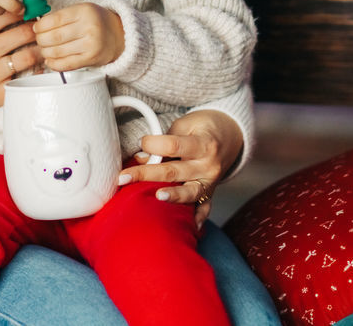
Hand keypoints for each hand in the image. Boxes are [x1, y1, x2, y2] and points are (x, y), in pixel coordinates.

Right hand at [0, 11, 41, 115]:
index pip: (11, 13)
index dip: (27, 12)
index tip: (33, 14)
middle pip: (24, 33)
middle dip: (38, 30)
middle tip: (44, 31)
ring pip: (28, 56)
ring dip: (40, 51)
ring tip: (43, 48)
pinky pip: (23, 80)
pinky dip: (34, 74)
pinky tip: (38, 68)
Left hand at [32, 2, 123, 72]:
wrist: (119, 34)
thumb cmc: (96, 21)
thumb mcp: (82, 10)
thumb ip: (62, 16)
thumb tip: (38, 26)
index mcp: (85, 11)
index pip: (55, 19)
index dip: (41, 25)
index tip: (37, 28)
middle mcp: (89, 28)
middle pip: (55, 36)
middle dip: (41, 39)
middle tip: (39, 39)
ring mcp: (91, 45)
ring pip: (58, 51)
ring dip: (46, 52)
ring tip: (44, 49)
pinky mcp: (91, 59)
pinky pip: (67, 64)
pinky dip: (54, 64)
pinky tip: (50, 60)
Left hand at [118, 109, 242, 226]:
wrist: (230, 135)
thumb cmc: (202, 127)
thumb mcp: (186, 124)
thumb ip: (166, 141)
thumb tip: (141, 159)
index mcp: (203, 143)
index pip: (173, 145)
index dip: (153, 143)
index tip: (142, 142)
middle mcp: (208, 165)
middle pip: (174, 171)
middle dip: (146, 174)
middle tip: (123, 178)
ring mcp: (210, 182)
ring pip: (190, 193)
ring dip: (172, 196)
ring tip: (157, 197)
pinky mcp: (211, 193)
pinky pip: (205, 208)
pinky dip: (198, 218)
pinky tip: (191, 228)